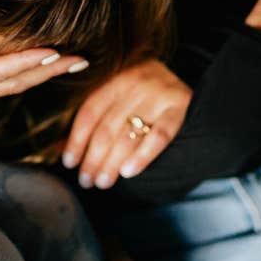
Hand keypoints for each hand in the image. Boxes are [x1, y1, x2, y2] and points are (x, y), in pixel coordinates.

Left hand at [62, 59, 191, 188]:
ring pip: (128, 135)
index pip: (89, 112)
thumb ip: (95, 122)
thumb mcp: (121, 101)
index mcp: (117, 78)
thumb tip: (60, 152)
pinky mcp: (181, 108)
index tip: (69, 163)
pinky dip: (141, 156)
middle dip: (93, 158)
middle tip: (86, 181)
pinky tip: (128, 172)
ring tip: (103, 182)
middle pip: (107, 127)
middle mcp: (137, 81)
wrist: (200, 92)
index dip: (76, 139)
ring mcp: (160, 93)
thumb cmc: (148, 101)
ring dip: (112, 163)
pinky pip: (158, 137)